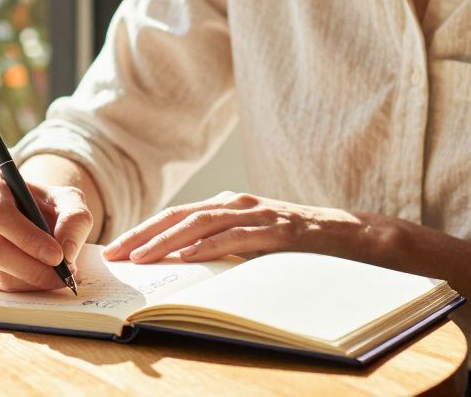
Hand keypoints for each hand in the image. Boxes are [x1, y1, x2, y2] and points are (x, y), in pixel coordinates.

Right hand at [0, 168, 94, 291]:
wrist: (37, 217)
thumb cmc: (49, 205)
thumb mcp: (70, 201)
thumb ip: (75, 219)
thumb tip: (67, 251)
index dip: (27, 238)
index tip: (57, 255)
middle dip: (32, 268)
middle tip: (62, 274)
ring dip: (31, 281)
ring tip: (58, 276)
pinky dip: (23, 287)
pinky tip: (41, 278)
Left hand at [103, 191, 381, 263]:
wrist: (353, 237)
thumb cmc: (299, 245)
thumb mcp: (254, 243)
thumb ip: (223, 247)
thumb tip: (182, 266)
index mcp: (229, 206)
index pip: (177, 217)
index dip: (145, 231)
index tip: (118, 249)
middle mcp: (238, 204)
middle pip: (180, 217)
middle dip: (145, 235)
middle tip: (117, 254)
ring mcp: (258, 214)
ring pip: (202, 224)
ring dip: (167, 242)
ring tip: (141, 258)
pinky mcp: (278, 230)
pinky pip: (236, 238)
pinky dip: (209, 247)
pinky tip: (187, 257)